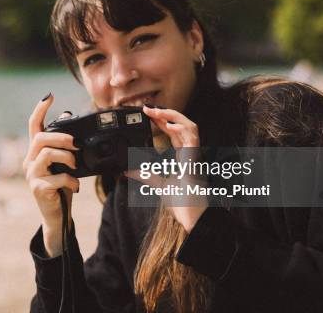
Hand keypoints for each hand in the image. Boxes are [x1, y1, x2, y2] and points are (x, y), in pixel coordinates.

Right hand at [23, 93, 78, 256]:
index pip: (33, 126)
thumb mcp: (65, 163)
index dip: (40, 109)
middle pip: (40, 138)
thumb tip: (67, 116)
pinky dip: (70, 180)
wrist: (58, 214)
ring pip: (46, 154)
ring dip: (66, 157)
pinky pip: (56, 177)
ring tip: (75, 165)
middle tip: (76, 144)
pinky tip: (76, 185)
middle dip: (61, 137)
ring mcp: (31, 175)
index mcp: (36, 152)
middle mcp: (29, 161)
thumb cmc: (62, 187)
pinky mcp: (38, 188)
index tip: (49, 96)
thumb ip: (64, 144)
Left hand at [142, 105, 206, 232]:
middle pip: (181, 125)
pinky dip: (181, 128)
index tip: (147, 114)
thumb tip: (127, 171)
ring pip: (190, 125)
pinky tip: (169, 125)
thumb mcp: (158, 184)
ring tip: (156, 112)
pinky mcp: (195, 157)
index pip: (174, 132)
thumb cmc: (182, 201)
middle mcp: (190, 152)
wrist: (192, 214)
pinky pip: (193, 137)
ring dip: (173, 116)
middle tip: (147, 108)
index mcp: (184, 156)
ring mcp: (194, 154)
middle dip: (165, 114)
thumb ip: (145, 175)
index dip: (163, 121)